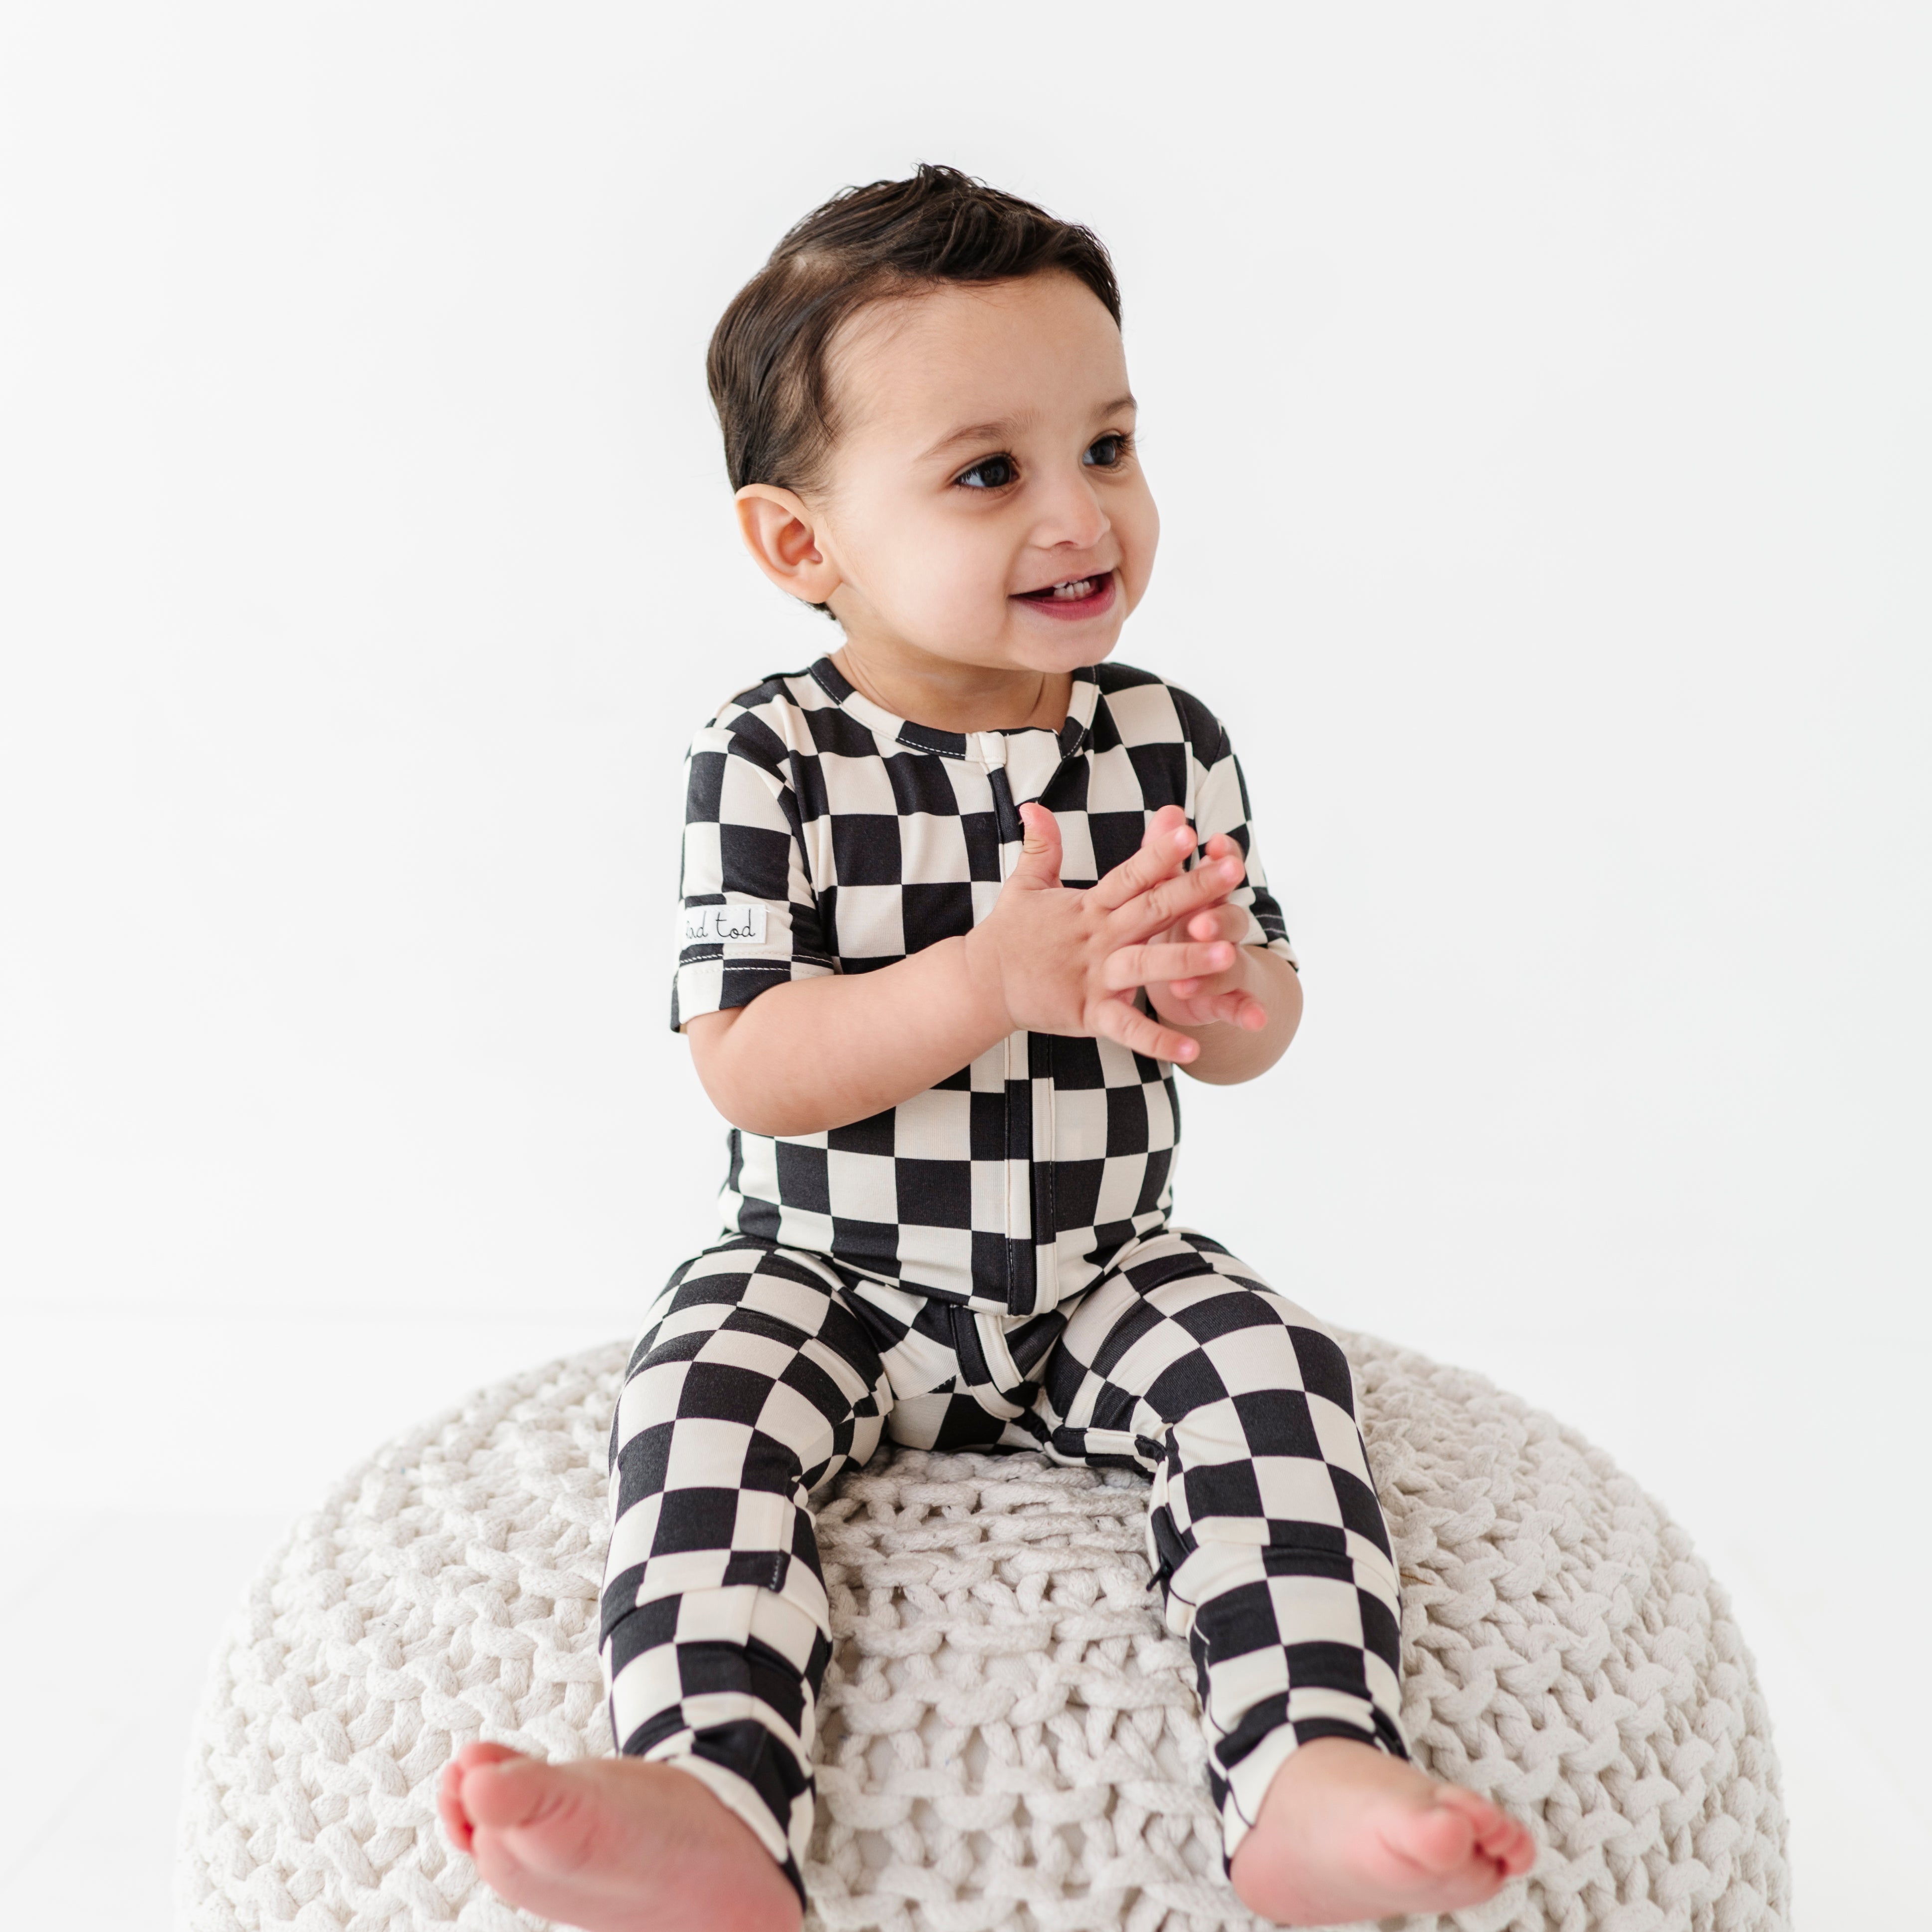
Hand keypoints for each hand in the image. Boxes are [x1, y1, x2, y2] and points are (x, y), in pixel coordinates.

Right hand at [963, 802, 1247, 1062]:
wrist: (981, 983)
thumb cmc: (1009, 934)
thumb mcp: (1025, 885)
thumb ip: (1040, 847)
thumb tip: (1034, 805)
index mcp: (1090, 907)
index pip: (1130, 875)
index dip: (1159, 854)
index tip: (1189, 832)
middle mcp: (1098, 938)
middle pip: (1152, 910)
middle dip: (1194, 890)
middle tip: (1235, 871)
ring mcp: (1095, 976)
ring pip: (1146, 966)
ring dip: (1186, 959)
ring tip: (1229, 954)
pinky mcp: (1088, 1012)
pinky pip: (1127, 1028)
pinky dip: (1157, 1040)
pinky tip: (1194, 1048)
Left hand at [1143, 833, 1268, 1032]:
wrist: (1198, 976)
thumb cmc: (1177, 921)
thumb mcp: (1166, 890)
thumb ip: (1164, 854)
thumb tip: (1169, 810)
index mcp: (1204, 896)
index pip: (1218, 871)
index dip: (1221, 858)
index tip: (1215, 843)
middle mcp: (1222, 925)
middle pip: (1228, 916)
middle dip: (1217, 915)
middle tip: (1201, 920)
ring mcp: (1228, 962)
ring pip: (1232, 960)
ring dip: (1220, 964)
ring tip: (1210, 968)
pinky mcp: (1227, 997)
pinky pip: (1238, 1003)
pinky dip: (1248, 1011)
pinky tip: (1257, 1020)